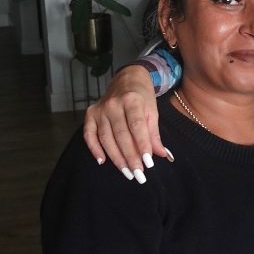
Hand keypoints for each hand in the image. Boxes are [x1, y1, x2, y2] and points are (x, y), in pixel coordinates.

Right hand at [82, 64, 165, 181]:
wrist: (127, 79)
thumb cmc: (142, 97)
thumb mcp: (153, 111)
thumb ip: (155, 134)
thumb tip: (163, 155)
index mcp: (132, 100)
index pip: (137, 126)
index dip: (142, 145)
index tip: (148, 163)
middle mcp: (114, 104)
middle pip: (121, 135)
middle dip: (130, 157)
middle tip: (138, 175)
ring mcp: (100, 109)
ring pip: (106, 138)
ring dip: (116, 158)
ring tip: (127, 173)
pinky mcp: (90, 114)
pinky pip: (89, 134)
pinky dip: (94, 149)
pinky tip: (102, 161)